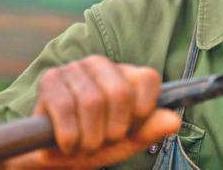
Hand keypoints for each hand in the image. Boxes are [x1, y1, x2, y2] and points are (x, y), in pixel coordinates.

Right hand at [0, 55, 180, 168]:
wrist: (47, 158)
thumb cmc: (90, 145)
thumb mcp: (124, 142)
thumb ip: (148, 130)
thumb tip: (175, 120)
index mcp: (124, 74)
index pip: (148, 78)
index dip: (142, 111)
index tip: (128, 130)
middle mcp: (99, 64)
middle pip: (121, 93)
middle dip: (113, 130)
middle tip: (101, 142)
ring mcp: (74, 69)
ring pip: (93, 102)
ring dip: (89, 138)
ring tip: (83, 145)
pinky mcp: (49, 80)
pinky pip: (66, 109)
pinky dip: (69, 137)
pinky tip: (66, 144)